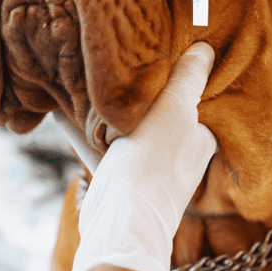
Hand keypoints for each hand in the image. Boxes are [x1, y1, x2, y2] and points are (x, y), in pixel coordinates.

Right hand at [57, 42, 217, 270]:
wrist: (120, 222)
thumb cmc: (155, 163)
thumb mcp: (176, 110)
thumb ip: (189, 79)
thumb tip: (206, 48)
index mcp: (199, 137)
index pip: (192, 97)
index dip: (177, 75)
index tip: (159, 50)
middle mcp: (177, 152)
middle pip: (158, 110)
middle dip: (140, 91)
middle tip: (122, 60)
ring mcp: (147, 165)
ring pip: (127, 125)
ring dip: (111, 107)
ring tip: (92, 78)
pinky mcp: (117, 175)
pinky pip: (101, 141)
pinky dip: (86, 126)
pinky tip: (65, 107)